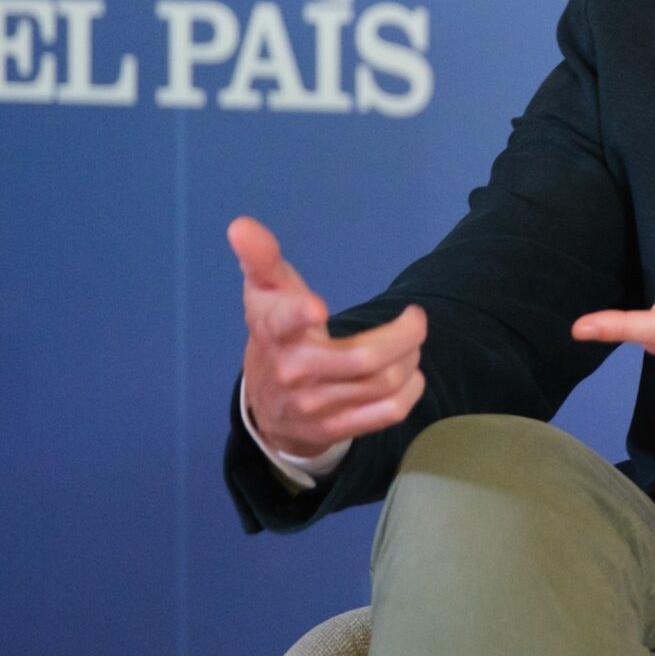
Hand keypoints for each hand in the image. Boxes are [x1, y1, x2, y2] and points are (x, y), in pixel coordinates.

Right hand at [232, 216, 427, 458]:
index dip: (297, 315)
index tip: (317, 308)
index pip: (281, 323)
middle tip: (414, 318)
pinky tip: (409, 372)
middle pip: (363, 358)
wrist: (267, 405)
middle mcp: (293, 372)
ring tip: (409, 342)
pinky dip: (412, 388)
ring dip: (410, 356)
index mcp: (274, 332)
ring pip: (383, 382)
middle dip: (404, 334)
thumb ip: (261, 259)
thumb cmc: (276, 333)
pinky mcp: (336, 429)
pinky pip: (389, 412)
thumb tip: (240, 226)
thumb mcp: (265, 294)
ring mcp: (315, 406)